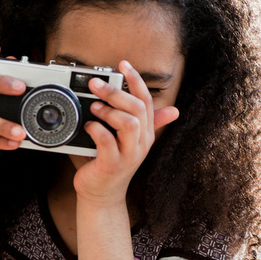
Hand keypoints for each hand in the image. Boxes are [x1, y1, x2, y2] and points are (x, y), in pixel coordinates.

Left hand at [72, 60, 178, 204]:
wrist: (101, 195)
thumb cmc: (109, 164)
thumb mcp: (127, 141)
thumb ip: (141, 122)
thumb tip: (172, 111)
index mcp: (145, 133)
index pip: (147, 100)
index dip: (136, 80)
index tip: (123, 64)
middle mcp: (141, 143)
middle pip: (138, 108)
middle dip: (117, 92)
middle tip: (95, 83)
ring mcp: (128, 155)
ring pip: (128, 123)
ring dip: (109, 111)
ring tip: (93, 108)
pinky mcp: (112, 165)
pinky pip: (107, 142)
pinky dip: (96, 130)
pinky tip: (88, 127)